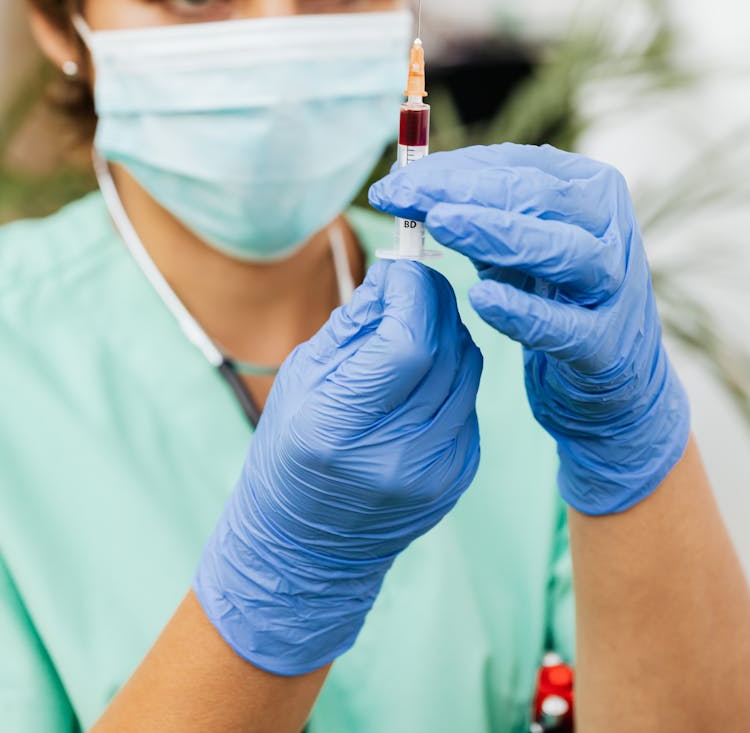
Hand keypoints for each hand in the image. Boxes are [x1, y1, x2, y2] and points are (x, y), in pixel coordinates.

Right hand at [193, 260, 481, 674]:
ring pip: (467, 369)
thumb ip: (353, 325)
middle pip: (446, 349)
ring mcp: (436, 470)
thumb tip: (395, 273)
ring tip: (412, 328)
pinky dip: (450, 374)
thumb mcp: (302, 379)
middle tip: (411, 285)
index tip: (401, 267)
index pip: (408, 340)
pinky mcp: (459, 475)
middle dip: (431, 301)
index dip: (412, 291)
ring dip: (445, 333)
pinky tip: (420, 377)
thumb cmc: (289, 453)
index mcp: (342, 426)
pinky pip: (468, 399)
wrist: (306, 550)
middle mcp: (397, 453)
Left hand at [369, 143, 689, 514]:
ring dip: (497, 233)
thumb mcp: (515, 239)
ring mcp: (613, 287)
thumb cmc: (552, 289)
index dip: (453, 167)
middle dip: (462, 190)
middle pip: (537, 195)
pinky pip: (563, 325)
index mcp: (587, 188)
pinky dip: (523, 311)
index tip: (396, 178)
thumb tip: (402, 178)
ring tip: (439, 223)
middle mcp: (609, 228)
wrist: (613, 373)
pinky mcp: (605, 344)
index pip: (516, 164)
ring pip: (561, 249)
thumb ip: (471, 208)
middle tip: (402, 193)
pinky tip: (481, 298)